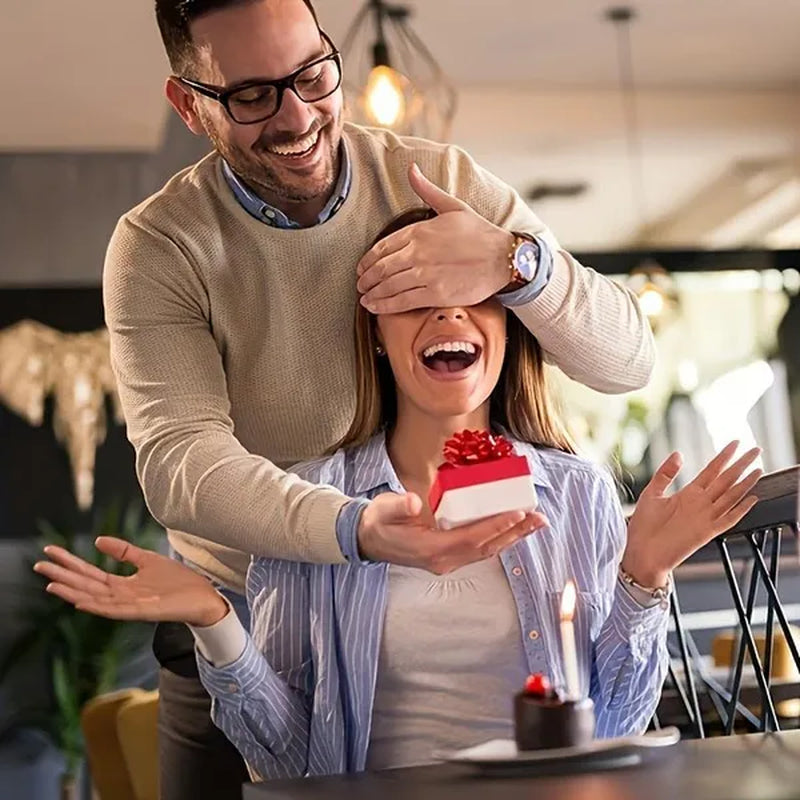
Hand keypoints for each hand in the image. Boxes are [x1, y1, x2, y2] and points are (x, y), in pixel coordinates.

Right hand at [33, 536, 228, 626]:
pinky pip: (115, 610)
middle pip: (86, 585)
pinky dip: (97, 606)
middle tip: (39, 565)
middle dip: (63, 575)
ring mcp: (130, 605)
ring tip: (52, 583)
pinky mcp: (142, 612)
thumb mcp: (147, 560)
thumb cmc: (178, 582)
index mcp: (122, 584)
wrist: (202, 596)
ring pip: (95, 598)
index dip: (70, 562)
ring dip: (73, 591)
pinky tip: (81, 601)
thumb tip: (98, 540)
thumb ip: (124, 551)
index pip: (90, 572)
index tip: (51, 552)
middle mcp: (122, 596)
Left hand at [356, 163, 514, 313]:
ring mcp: (426, 274)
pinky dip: (385, 305)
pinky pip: (403, 301)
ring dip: (372, 294)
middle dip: (367, 279)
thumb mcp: (453, 206)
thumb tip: (411, 169)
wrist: (503, 258)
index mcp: (419, 231)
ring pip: (389, 286)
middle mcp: (419, 252)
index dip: (368, 260)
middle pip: (381, 268)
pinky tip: (376, 307)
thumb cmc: (480, 233)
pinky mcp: (435, 293)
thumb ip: (427, 190)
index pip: (383, 246)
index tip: (361, 268)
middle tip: (360, 285)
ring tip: (365, 299)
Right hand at [357, 491, 547, 573]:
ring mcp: (447, 561)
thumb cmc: (378, 521)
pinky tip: (511, 527)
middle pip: (486, 548)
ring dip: (512, 537)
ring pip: (486, 550)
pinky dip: (498, 538)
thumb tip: (413, 502)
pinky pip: (479, 549)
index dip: (495, 526)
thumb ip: (398, 506)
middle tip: (539, 518)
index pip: (470, 538)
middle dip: (514, 533)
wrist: (366, 540)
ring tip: (534, 522)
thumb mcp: (383, 510)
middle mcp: (443, 560)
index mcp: (430, 549)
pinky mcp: (448, 557)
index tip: (517, 513)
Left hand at [623, 442, 761, 586]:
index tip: (735, 443)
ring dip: (745, 483)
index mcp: (688, 494)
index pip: (711, 471)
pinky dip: (740, 510)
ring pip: (730, 497)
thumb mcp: (652, 493)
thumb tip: (678, 453)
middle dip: (741, 464)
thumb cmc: (644, 526)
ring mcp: (705, 517)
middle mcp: (700, 504)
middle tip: (756, 450)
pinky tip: (751, 499)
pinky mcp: (706, 532)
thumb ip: (665, 474)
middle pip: (726, 480)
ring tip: (758, 469)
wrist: (641, 553)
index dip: (724, 457)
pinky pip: (728, 520)